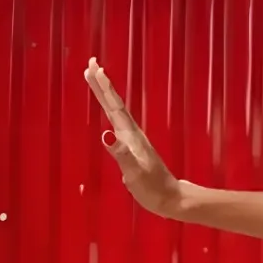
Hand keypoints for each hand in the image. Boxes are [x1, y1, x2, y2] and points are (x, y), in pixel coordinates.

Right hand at [84, 57, 180, 217]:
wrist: (171, 198)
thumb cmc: (153, 189)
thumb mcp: (134, 174)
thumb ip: (122, 154)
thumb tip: (106, 134)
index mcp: (130, 136)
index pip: (114, 107)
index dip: (104, 88)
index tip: (94, 68)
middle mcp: (132, 134)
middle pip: (114, 104)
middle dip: (102, 84)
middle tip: (91, 64)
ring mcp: (132, 140)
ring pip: (115, 111)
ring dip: (105, 95)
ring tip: (95, 80)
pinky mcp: (132, 148)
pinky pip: (117, 123)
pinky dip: (110, 112)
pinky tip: (108, 112)